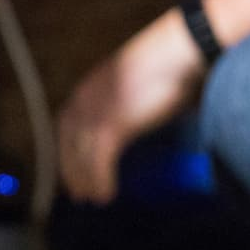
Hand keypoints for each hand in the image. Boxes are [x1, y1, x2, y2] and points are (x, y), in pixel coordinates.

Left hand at [57, 8, 209, 204]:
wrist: (181, 50)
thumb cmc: (171, 63)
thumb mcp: (142, 83)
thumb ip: (135, 103)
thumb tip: (145, 120)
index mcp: (91, 86)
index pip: (68, 124)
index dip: (68, 148)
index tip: (72, 167)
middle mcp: (87, 98)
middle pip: (69, 142)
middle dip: (71, 169)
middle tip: (78, 192)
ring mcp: (97, 111)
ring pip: (82, 155)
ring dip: (85, 180)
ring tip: (94, 200)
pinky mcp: (113, 125)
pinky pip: (100, 161)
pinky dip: (101, 180)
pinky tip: (107, 195)